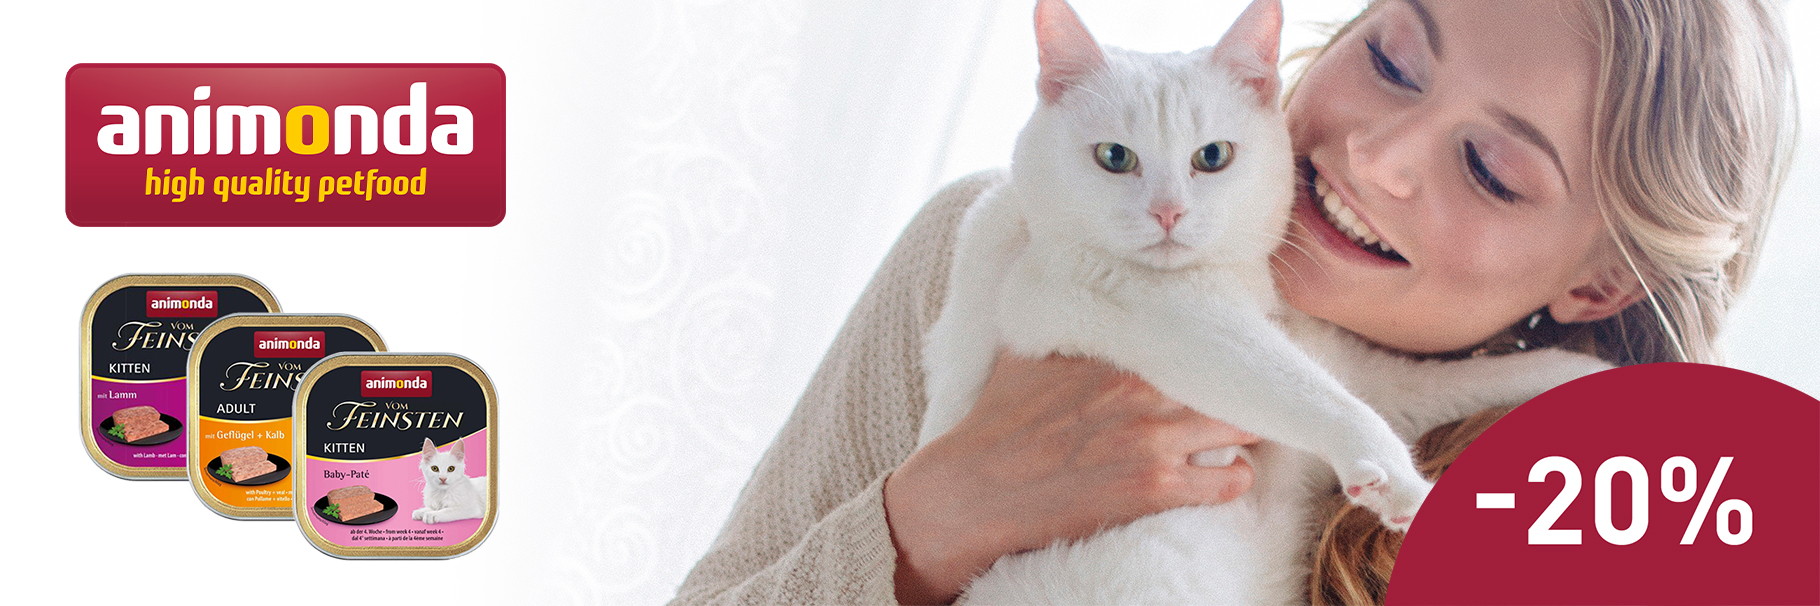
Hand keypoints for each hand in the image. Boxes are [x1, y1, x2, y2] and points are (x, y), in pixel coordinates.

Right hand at [884, 352, 1260, 603]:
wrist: (976, 488)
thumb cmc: (998, 420)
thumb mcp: (1028, 351)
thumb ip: (1064, 319)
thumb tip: (1062, 273)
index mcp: (1119, 353)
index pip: (1201, 336)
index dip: (1219, 347)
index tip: (1227, 353)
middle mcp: (1144, 390)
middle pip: (1230, 381)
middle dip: (1236, 390)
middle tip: (1236, 399)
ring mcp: (1154, 440)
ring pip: (1242, 428)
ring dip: (1239, 435)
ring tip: (1226, 440)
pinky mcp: (1156, 489)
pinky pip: (1229, 481)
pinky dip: (1230, 480)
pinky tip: (1217, 477)